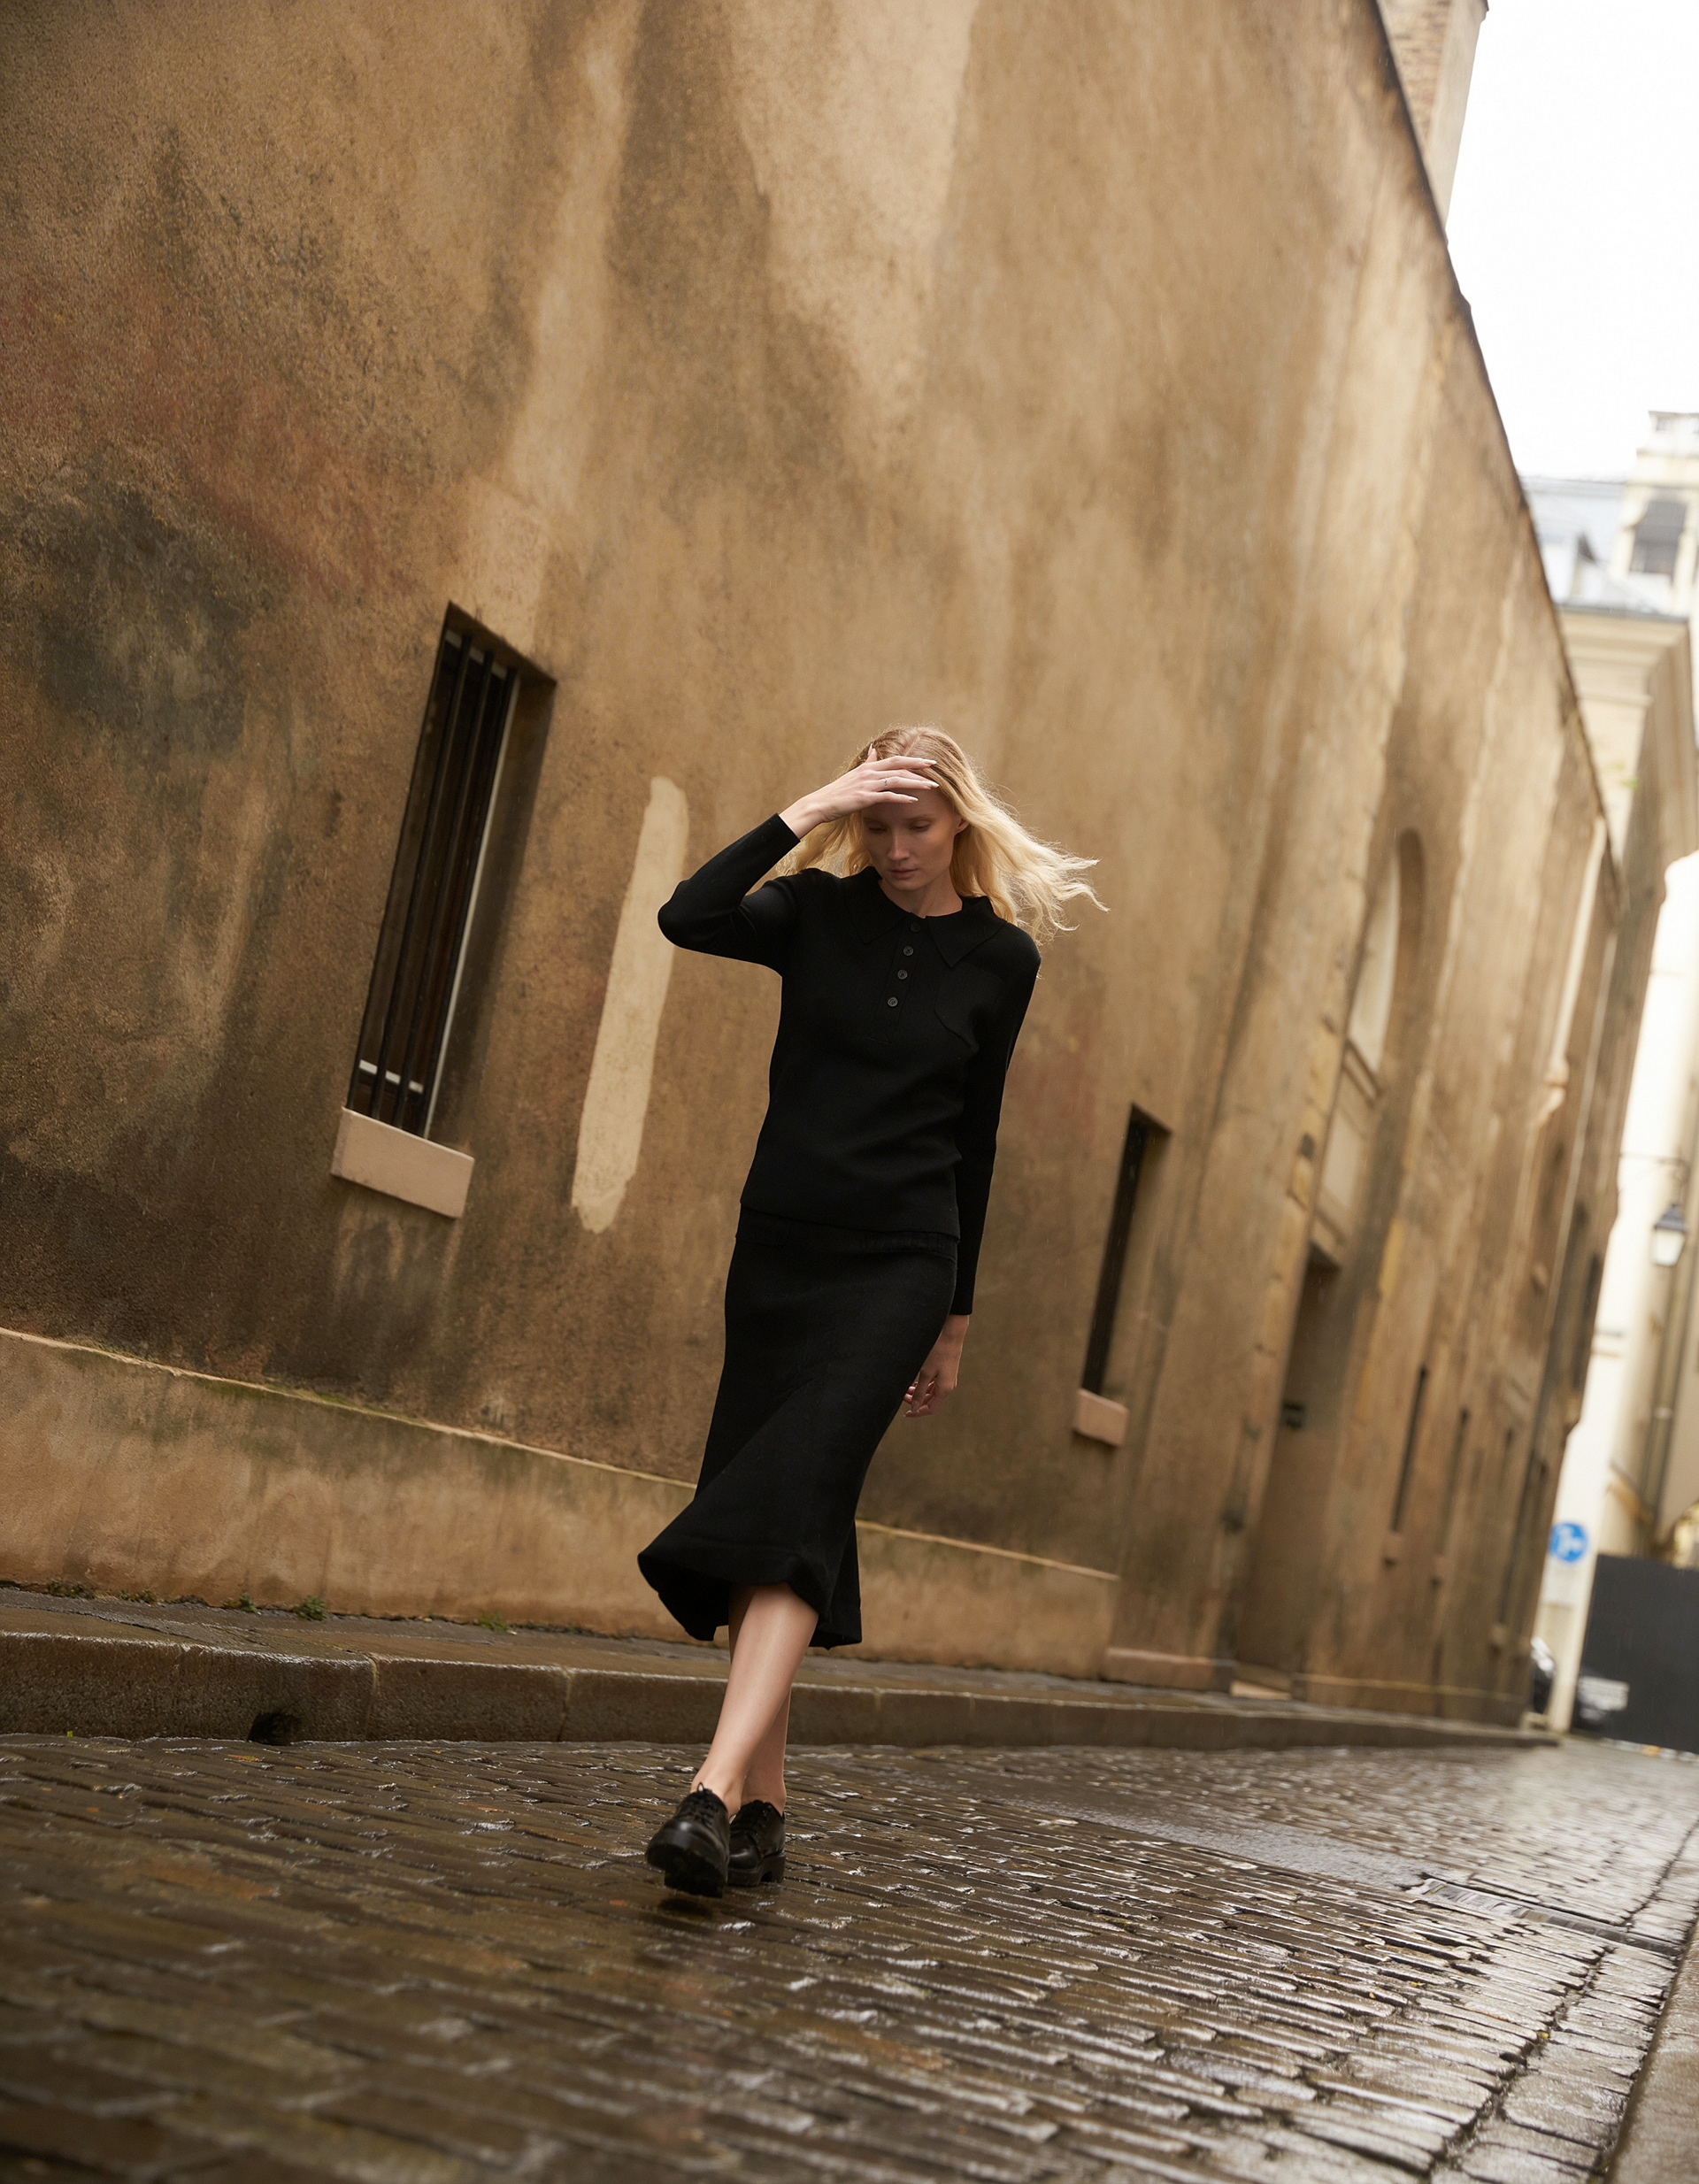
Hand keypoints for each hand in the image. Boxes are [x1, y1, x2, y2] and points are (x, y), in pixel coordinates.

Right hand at [780, 751, 936, 837]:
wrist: (820, 804)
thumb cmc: (838, 793)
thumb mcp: (854, 775)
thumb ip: (868, 763)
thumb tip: (875, 748)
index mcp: (868, 768)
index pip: (895, 760)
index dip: (913, 760)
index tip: (928, 762)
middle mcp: (869, 773)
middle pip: (899, 766)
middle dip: (919, 767)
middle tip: (936, 769)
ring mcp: (867, 785)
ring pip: (896, 780)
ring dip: (916, 783)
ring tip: (931, 786)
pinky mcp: (864, 798)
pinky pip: (887, 796)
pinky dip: (901, 797)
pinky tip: (913, 800)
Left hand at [905, 1315, 968, 1416]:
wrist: (951, 1336)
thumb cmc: (938, 1353)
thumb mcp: (925, 1373)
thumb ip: (919, 1392)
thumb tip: (914, 1408)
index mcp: (944, 1390)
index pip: (930, 1409)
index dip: (917, 1412)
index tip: (906, 1413)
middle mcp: (947, 1387)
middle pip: (930, 1401)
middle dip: (916, 1400)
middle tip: (902, 1395)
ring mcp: (947, 1380)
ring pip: (931, 1393)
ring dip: (919, 1393)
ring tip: (906, 1388)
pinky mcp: (946, 1373)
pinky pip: (934, 1385)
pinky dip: (924, 1386)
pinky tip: (915, 1382)